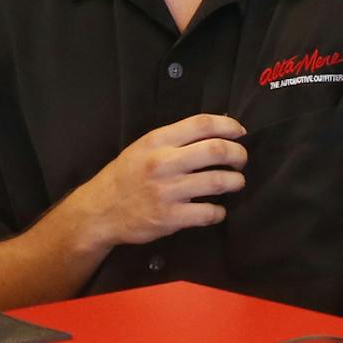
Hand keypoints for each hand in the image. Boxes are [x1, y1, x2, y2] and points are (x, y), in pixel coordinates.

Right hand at [72, 114, 246, 248]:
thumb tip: (215, 131)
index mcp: (157, 141)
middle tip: (241, 160)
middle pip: (216, 151)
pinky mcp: (170, 218)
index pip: (202, 124)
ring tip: (235, 182)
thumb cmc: (125, 176)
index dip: (229, 125)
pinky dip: (219, 212)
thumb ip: (175, 139)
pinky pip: (208, 213)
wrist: (100, 211)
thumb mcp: (143, 147)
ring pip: (218, 182)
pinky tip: (217, 210)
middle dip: (238, 154)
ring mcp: (168, 191)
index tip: (240, 132)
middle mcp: (163, 163)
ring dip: (235, 182)